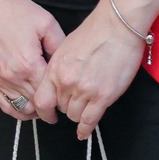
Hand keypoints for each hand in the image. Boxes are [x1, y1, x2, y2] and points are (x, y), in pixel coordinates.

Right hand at [0, 0, 66, 123]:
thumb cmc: (15, 11)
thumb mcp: (46, 23)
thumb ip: (60, 45)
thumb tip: (67, 64)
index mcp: (29, 64)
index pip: (50, 94)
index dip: (62, 98)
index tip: (69, 97)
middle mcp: (12, 76)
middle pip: (37, 104)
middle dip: (51, 108)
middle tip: (62, 103)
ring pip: (22, 109)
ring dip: (36, 111)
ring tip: (47, 107)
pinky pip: (5, 105)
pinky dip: (18, 111)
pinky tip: (28, 107)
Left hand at [37, 0, 145, 140]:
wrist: (117, 27)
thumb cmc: (94, 32)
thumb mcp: (66, 47)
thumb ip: (59, 66)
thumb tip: (57, 80)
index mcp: (55, 69)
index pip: (41, 100)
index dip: (44, 110)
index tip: (49, 114)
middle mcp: (66, 82)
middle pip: (60, 108)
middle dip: (66, 107)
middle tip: (75, 103)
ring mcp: (84, 91)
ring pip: (74, 115)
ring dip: (78, 114)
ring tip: (84, 110)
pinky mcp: (103, 97)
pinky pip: (90, 120)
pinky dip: (86, 129)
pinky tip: (84, 132)